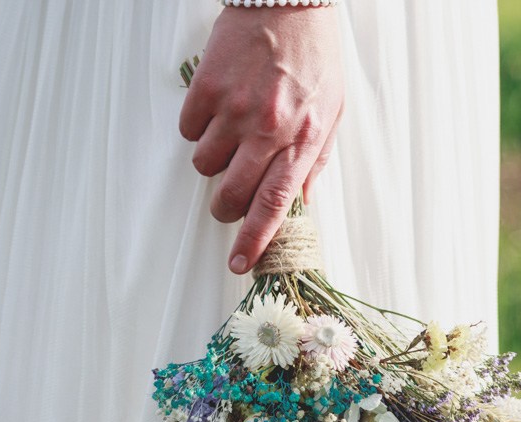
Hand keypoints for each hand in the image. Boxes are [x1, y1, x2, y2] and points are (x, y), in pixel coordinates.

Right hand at [179, 7, 343, 273]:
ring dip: (213, 162)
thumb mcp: (332, 113)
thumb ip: (314, 161)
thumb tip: (300, 202)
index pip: (274, 206)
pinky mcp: (208, 87)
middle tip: (229, 197)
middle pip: (231, 196)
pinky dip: (198, 129)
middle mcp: (267, 130)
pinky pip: (188, 131)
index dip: (254, 241)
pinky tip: (217, 110)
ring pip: (204, 166)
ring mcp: (235, 108)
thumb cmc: (315, 57)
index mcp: (302, 140)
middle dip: (225, 208)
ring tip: (230, 136)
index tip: (240, 264)